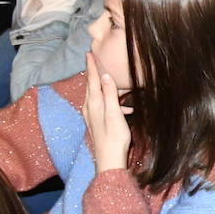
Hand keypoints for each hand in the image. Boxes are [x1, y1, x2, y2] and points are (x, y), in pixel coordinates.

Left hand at [83, 52, 132, 173]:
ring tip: (113, 82)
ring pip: (97, 95)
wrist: (109, 160)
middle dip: (94, 73)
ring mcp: (92, 116)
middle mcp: (90, 108)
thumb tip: (105, 75)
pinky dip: (111, 101)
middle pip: (91, 86)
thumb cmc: (114, 137)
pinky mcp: (96, 122)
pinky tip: (125, 109)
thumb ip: (110, 94)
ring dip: (104, 87)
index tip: (89, 53)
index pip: (92, 80)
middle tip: (95, 60)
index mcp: (94, 104)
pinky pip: (102, 105)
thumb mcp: (114, 113)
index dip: (91, 66)